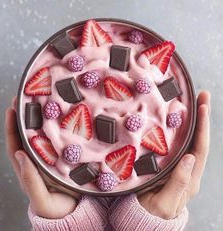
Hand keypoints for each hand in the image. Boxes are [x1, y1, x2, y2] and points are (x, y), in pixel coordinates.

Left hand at [5, 98, 77, 218]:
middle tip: (27, 98)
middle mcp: (37, 160)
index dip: (12, 128)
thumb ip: (30, 181)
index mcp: (28, 169)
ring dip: (39, 119)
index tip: (12, 109)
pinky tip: (61, 118)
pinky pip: (56, 140)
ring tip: (43, 102)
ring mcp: (50, 157)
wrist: (75, 211)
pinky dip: (55, 128)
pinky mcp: (63, 156)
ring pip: (41, 135)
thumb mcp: (42, 200)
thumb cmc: (57, 208)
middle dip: (24, 117)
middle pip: (27, 135)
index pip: (15, 145)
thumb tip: (20, 154)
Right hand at [138, 90, 209, 219]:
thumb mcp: (164, 202)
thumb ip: (178, 182)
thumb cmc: (152, 213)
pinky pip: (180, 146)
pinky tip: (177, 121)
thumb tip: (190, 158)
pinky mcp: (171, 166)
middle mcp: (189, 171)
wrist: (146, 219)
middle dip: (202, 118)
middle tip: (202, 96)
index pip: (200, 149)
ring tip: (192, 103)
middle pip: (199, 141)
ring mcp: (181, 168)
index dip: (202, 128)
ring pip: (190, 141)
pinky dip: (182, 131)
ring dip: (194, 122)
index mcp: (190, 179)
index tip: (203, 107)